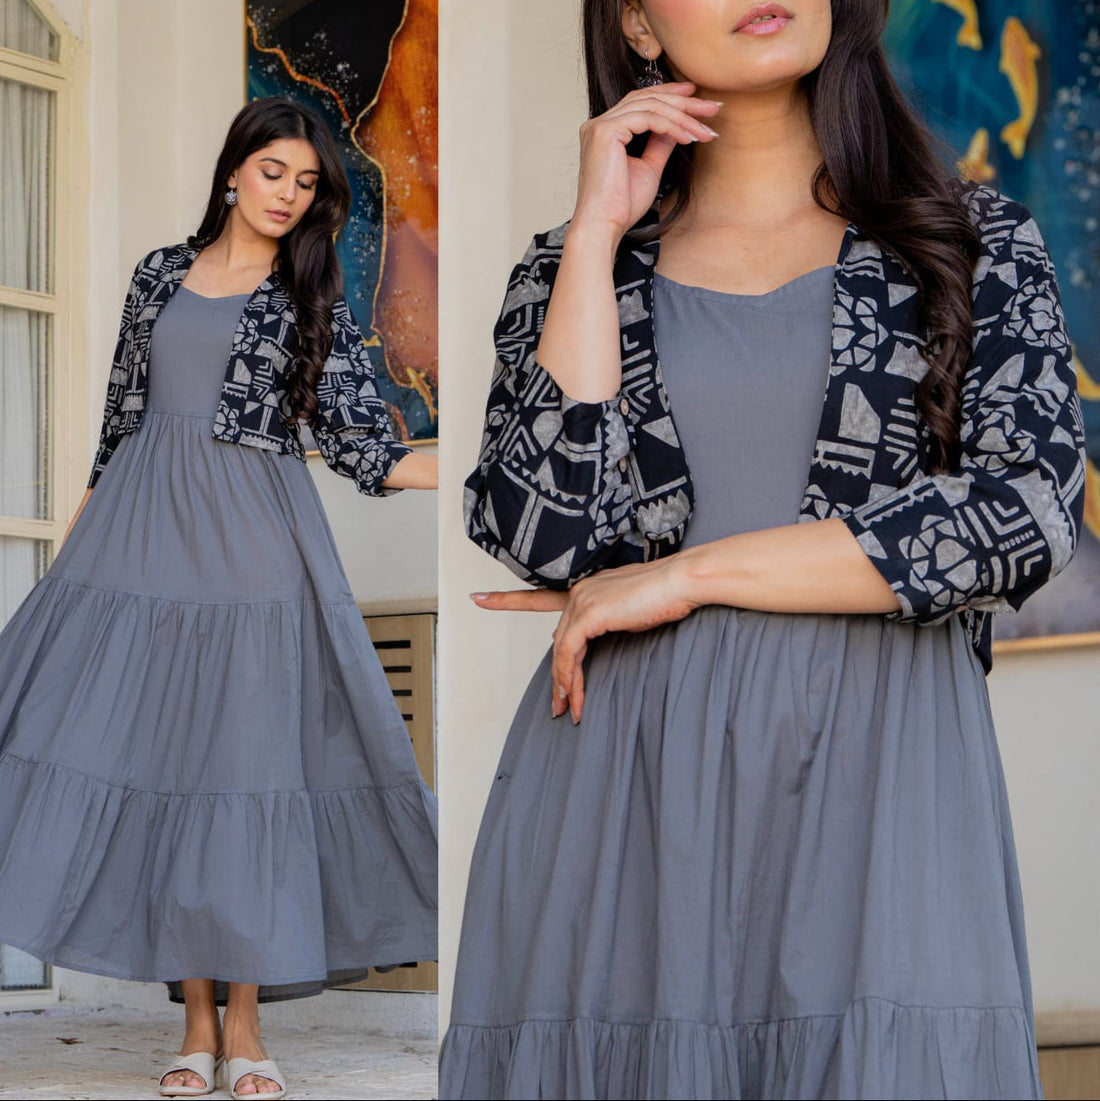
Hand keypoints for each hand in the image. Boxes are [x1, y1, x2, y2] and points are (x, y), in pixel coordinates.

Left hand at [471, 556, 697, 723]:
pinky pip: (569, 653)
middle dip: (558, 677)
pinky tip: (573, 695)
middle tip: (559, 706)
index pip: (540, 598)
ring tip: (567, 710)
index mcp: (586, 588)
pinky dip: (568, 677)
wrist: (684, 581)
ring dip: (564, 684)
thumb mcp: (629, 613)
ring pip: (561, 651)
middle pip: (559, 641)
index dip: (507, 599)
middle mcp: (579, 591)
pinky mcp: (590, 613)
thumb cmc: (666, 596)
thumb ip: (605, 624)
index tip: (479, 597)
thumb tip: (584, 644)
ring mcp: (582, 600)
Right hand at [572, 83, 720, 241]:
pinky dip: (672, 126)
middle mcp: (599, 124)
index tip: (696, 97)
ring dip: (683, 116)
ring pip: (650, 106)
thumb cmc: (622, 206)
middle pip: (647, 98)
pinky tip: (688, 138)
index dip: (669, 95)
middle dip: (683, 102)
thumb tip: (677, 127)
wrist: (604, 225)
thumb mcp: (649, 169)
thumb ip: (660, 144)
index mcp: (606, 131)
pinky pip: (648, 119)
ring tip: (705, 130)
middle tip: (711, 107)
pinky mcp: (605, 132)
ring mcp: (600, 126)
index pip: (640, 101)